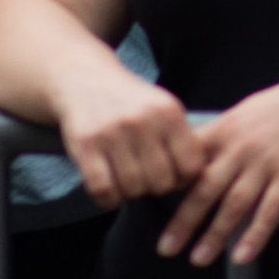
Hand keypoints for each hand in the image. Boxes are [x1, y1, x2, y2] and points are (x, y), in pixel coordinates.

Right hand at [52, 53, 205, 211]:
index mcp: (169, 111)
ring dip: (130, 193)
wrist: (88, 79)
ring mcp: (113, 132)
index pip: (191, 165)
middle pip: (161, 182)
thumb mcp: (164, 108)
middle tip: (146, 177)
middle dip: (155, 187)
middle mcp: (143, 120)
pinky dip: (108, 199)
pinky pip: (103, 190)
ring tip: (126, 179)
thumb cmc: (132, 103)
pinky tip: (109, 186)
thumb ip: (181, 139)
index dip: (184, 179)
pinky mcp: (86, 145)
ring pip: (132, 189)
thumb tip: (192, 181)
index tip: (173, 176)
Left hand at [156, 50, 278, 266]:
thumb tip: (198, 154)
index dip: (170, 183)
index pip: (191, 159)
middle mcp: (244, 146)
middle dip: (184, 221)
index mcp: (230, 128)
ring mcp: (268, 162)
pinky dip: (255, 235)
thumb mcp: (251, 109)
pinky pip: (270, 211)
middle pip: (206, 190)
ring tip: (198, 259)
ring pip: (234, 205)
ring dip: (214, 235)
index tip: (153, 204)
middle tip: (166, 247)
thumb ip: (225, 134)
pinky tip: (243, 255)